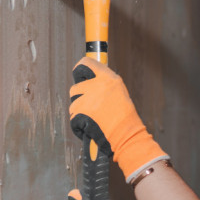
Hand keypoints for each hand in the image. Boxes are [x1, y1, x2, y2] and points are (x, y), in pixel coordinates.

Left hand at [69, 57, 168, 181]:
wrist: (127, 135)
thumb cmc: (126, 118)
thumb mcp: (120, 93)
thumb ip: (105, 85)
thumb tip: (88, 81)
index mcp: (109, 78)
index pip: (87, 63)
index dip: (81, 68)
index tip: (80, 72)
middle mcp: (97, 86)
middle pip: (75, 87)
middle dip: (79, 98)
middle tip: (91, 107)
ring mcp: (88, 99)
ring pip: (73, 104)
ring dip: (79, 112)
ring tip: (94, 119)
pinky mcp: (81, 113)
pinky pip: (73, 117)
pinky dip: (79, 124)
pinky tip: (90, 126)